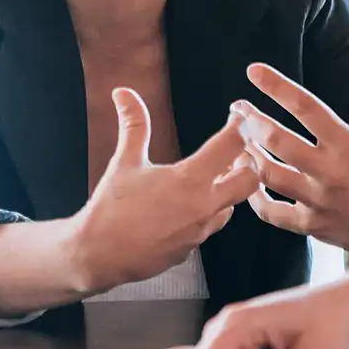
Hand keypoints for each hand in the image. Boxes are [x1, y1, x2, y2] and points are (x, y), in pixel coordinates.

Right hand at [68, 89, 259, 293]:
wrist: (96, 256)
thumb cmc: (111, 208)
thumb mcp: (125, 162)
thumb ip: (133, 124)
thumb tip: (124, 92)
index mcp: (189, 179)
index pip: (232, 144)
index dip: (240, 124)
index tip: (237, 116)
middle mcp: (203, 205)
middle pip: (252, 179)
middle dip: (249, 162)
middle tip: (236, 150)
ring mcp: (201, 229)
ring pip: (234, 203)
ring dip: (229, 187)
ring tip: (215, 173)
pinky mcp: (194, 247)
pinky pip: (213, 224)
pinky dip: (212, 209)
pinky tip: (194, 201)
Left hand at [236, 61, 348, 259]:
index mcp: (348, 144)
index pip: (307, 107)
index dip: (278, 86)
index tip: (254, 71)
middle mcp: (329, 171)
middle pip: (277, 141)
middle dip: (251, 120)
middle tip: (237, 108)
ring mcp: (317, 201)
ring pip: (268, 174)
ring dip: (248, 153)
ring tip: (239, 139)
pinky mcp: (311, 226)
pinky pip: (270, 211)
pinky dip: (254, 196)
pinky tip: (249, 179)